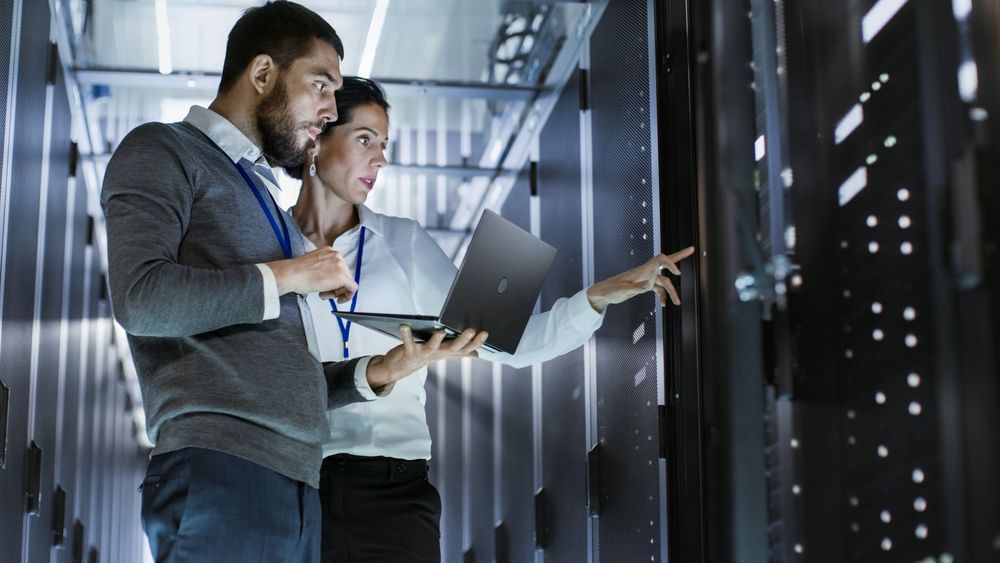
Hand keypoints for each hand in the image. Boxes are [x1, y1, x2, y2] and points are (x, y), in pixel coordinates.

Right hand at [265, 247, 357, 301]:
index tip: (328, 286)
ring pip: (347, 282)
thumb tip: (328, 278)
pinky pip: (352, 289)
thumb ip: (323, 268)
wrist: (292, 274)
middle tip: (324, 292)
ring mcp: (341, 265)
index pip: (339, 267)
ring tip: (323, 294)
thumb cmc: (296, 272)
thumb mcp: (313, 264)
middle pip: (345, 274)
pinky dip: (347, 296)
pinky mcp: (342, 277)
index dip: (334, 280)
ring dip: (337, 291)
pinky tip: (338, 300)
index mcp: (329, 251)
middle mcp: (337, 255)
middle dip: (336, 286)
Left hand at [365, 326, 488, 389]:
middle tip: (471, 331)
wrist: (399, 368)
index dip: (475, 342)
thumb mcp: (442, 353)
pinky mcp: (409, 352)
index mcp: (446, 352)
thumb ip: (459, 352)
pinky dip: (406, 334)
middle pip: (452, 348)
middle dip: (462, 340)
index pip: (465, 348)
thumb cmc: (422, 356)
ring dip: (437, 340)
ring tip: (441, 331)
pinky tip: (404, 325)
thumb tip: (476, 354)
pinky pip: (408, 342)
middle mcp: (437, 354)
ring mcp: (423, 354)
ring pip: (432, 347)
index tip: (485, 333)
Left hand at [586, 246, 695, 310]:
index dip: (671, 263)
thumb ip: (638, 287)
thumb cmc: (611, 290)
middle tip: (692, 249)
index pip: (660, 260)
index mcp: (642, 270)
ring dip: (672, 291)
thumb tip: (650, 284)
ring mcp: (646, 278)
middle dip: (679, 256)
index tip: (678, 273)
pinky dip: (662, 295)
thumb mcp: (624, 291)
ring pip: (664, 281)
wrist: (603, 293)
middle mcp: (646, 272)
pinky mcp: (644, 285)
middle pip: (665, 262)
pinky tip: (663, 304)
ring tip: (677, 303)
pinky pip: (658, 288)